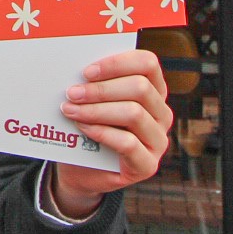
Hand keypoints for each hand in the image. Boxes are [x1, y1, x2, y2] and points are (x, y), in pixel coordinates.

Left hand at [50, 48, 171, 218]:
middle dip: (101, 89)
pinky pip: (129, 143)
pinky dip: (102, 133)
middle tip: (72, 93)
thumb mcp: (91, 101)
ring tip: (70, 110)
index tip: (86, 72)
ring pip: (134, 113)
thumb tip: (76, 69)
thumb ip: (93, 84)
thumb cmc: (87, 126)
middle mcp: (162, 113)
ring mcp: (158, 140)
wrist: (82, 170)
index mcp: (153, 89)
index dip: (117, 63)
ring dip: (97, 110)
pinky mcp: (148, 164)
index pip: (147, 64)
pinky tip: (83, 128)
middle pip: (140, 88)